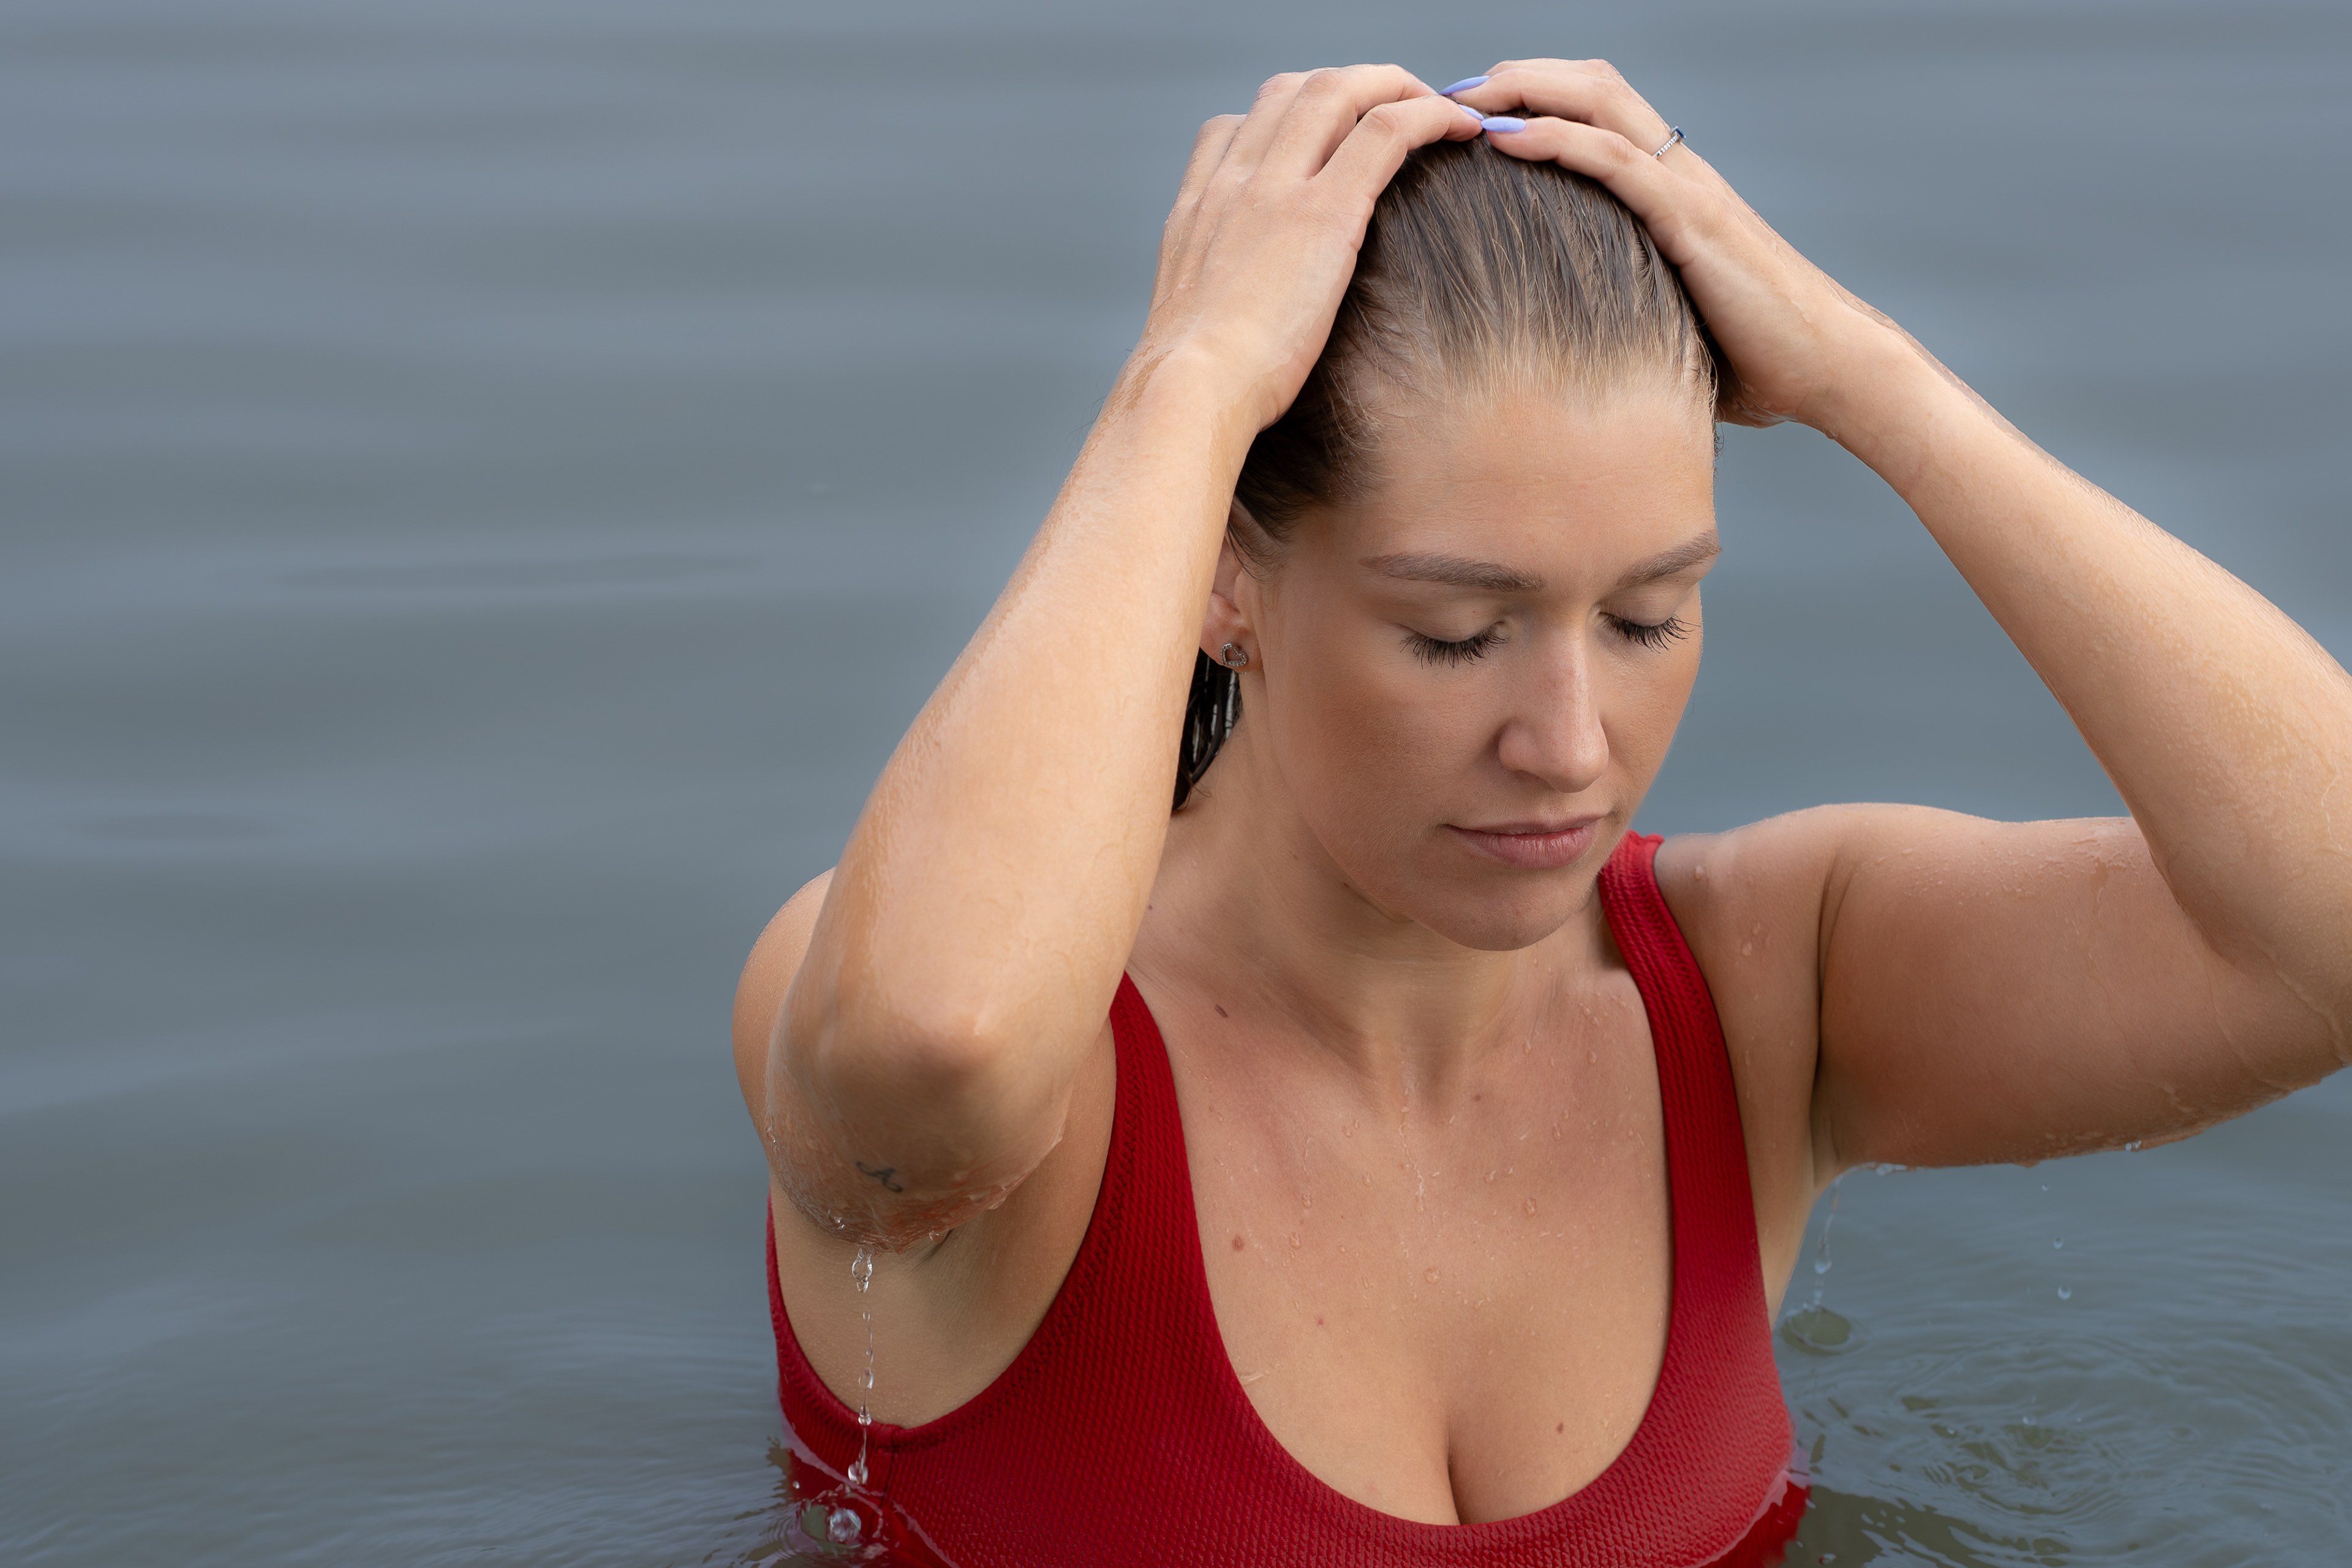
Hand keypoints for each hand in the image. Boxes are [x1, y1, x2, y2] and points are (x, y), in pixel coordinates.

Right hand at [1139, 66, 1481, 432]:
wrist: (1190, 390)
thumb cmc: (1196, 383)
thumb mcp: (1189, 320)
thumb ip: (1216, 292)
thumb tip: (1239, 316)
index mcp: (1199, 206)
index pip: (1238, 124)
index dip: (1292, 116)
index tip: (1332, 138)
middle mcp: (1234, 180)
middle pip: (1295, 89)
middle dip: (1355, 85)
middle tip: (1400, 110)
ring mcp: (1276, 188)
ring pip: (1340, 91)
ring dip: (1396, 86)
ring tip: (1437, 110)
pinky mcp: (1324, 212)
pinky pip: (1385, 131)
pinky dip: (1428, 115)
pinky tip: (1459, 128)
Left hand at [1450, 61, 1902, 430]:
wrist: (1824, 368)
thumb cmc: (1750, 357)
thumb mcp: (1664, 320)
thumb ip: (1619, 307)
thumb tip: (1559, 349)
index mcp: (1667, 189)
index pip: (1593, 110)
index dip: (1529, 97)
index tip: (1463, 116)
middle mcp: (1676, 172)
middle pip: (1589, 84)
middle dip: (1514, 78)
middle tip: (1445, 94)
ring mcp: (1686, 189)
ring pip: (1600, 102)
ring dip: (1526, 91)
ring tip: (1461, 100)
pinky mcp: (1693, 220)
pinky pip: (1617, 161)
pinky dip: (1560, 141)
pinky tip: (1508, 141)